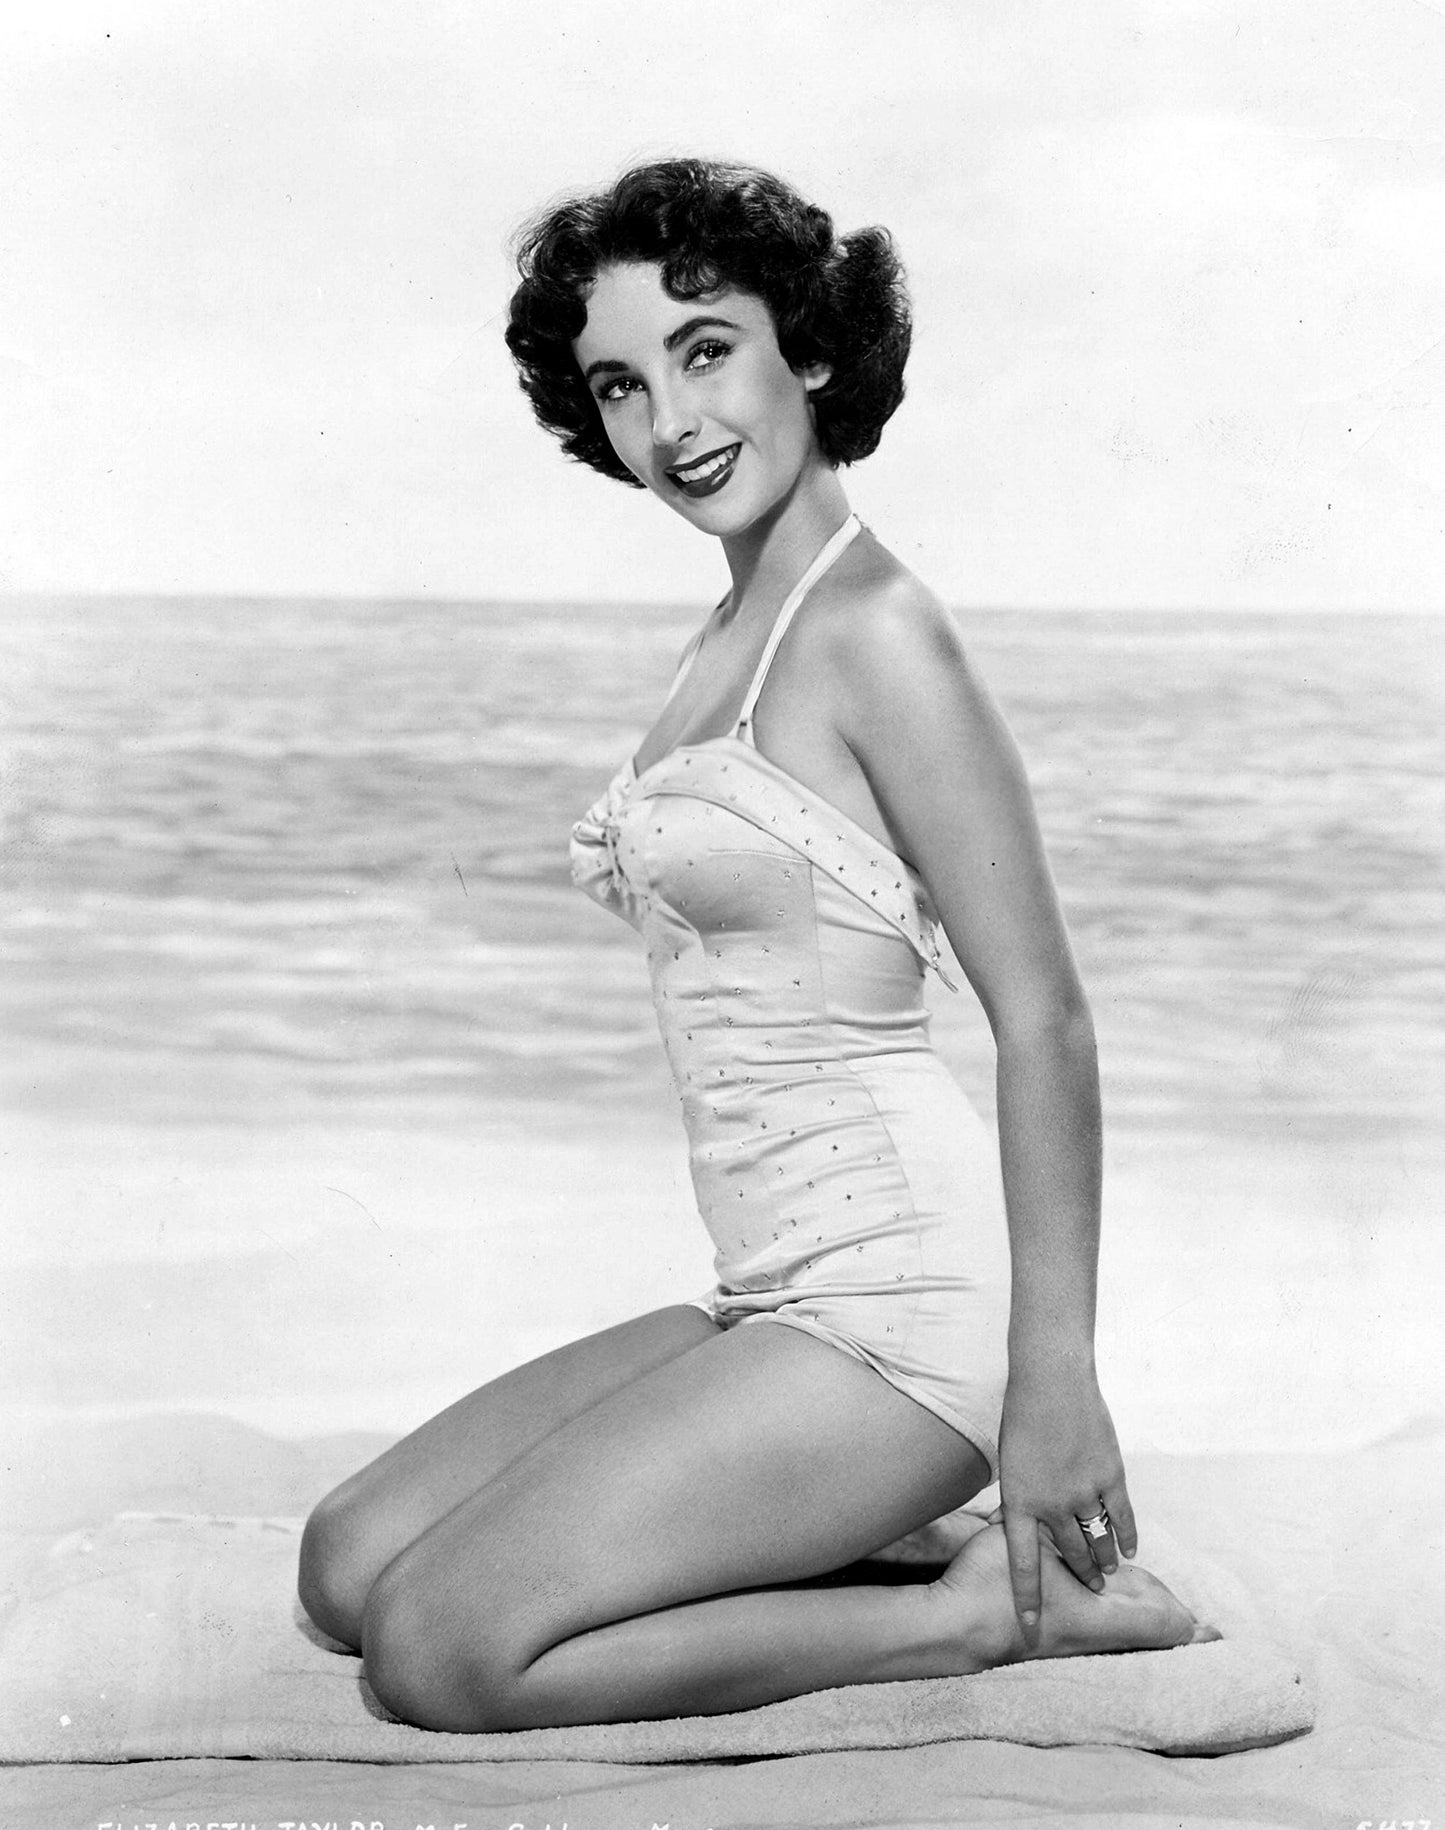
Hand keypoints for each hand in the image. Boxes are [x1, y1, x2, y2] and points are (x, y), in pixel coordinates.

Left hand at [997, 1368, 1137, 1634]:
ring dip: (1104, 1561)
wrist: (1051, 1381)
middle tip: (1089, 1592)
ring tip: (1107, 1573)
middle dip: (1080, 1577)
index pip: (1023, 1563)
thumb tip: (1015, 1528)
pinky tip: (1129, 1550)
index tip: (1032, 1628)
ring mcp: (1084, 1491)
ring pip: (1099, 1541)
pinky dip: (1127, 1536)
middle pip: (1071, 1555)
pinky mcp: (1111, 1476)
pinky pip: (1122, 1518)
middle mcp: (1052, 1504)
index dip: (1028, 1598)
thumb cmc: (1022, 1419)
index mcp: (1020, 1501)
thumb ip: (1019, 1499)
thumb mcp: (1010, 1464)